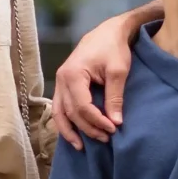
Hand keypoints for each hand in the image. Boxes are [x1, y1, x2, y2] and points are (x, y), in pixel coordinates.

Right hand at [50, 13, 136, 148]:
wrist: (108, 32)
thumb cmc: (114, 48)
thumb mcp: (118, 71)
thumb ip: (115, 97)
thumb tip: (116, 122)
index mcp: (73, 74)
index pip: (82, 106)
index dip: (96, 121)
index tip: (113, 129)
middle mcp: (61, 79)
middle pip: (71, 112)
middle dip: (87, 128)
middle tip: (106, 138)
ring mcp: (60, 82)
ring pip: (59, 113)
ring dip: (70, 131)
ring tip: (81, 146)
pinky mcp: (63, 84)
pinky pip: (60, 108)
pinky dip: (65, 122)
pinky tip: (74, 134)